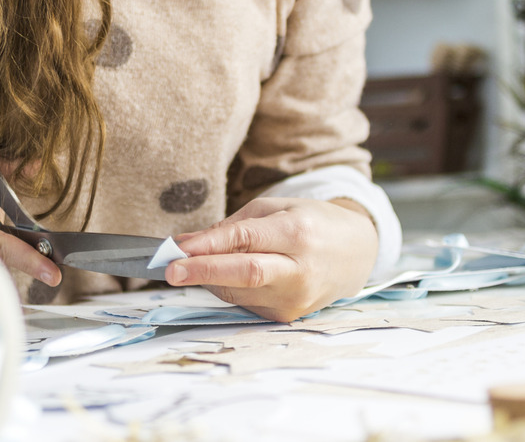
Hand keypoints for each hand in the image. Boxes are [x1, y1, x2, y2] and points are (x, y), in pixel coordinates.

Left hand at [166, 197, 377, 321]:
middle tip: (169, 270)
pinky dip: (228, 288)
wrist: (355, 254)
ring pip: (239, 292)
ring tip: (198, 263)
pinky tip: (229, 275)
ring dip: (210, 279)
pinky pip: (246, 302)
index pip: (246, 241)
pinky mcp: (289, 316)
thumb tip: (185, 244)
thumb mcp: (275, 209)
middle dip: (203, 272)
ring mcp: (296, 299)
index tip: (177, 249)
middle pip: (245, 274)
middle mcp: (300, 270)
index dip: (209, 246)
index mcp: (298, 233)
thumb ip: (230, 226)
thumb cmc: (311, 223)